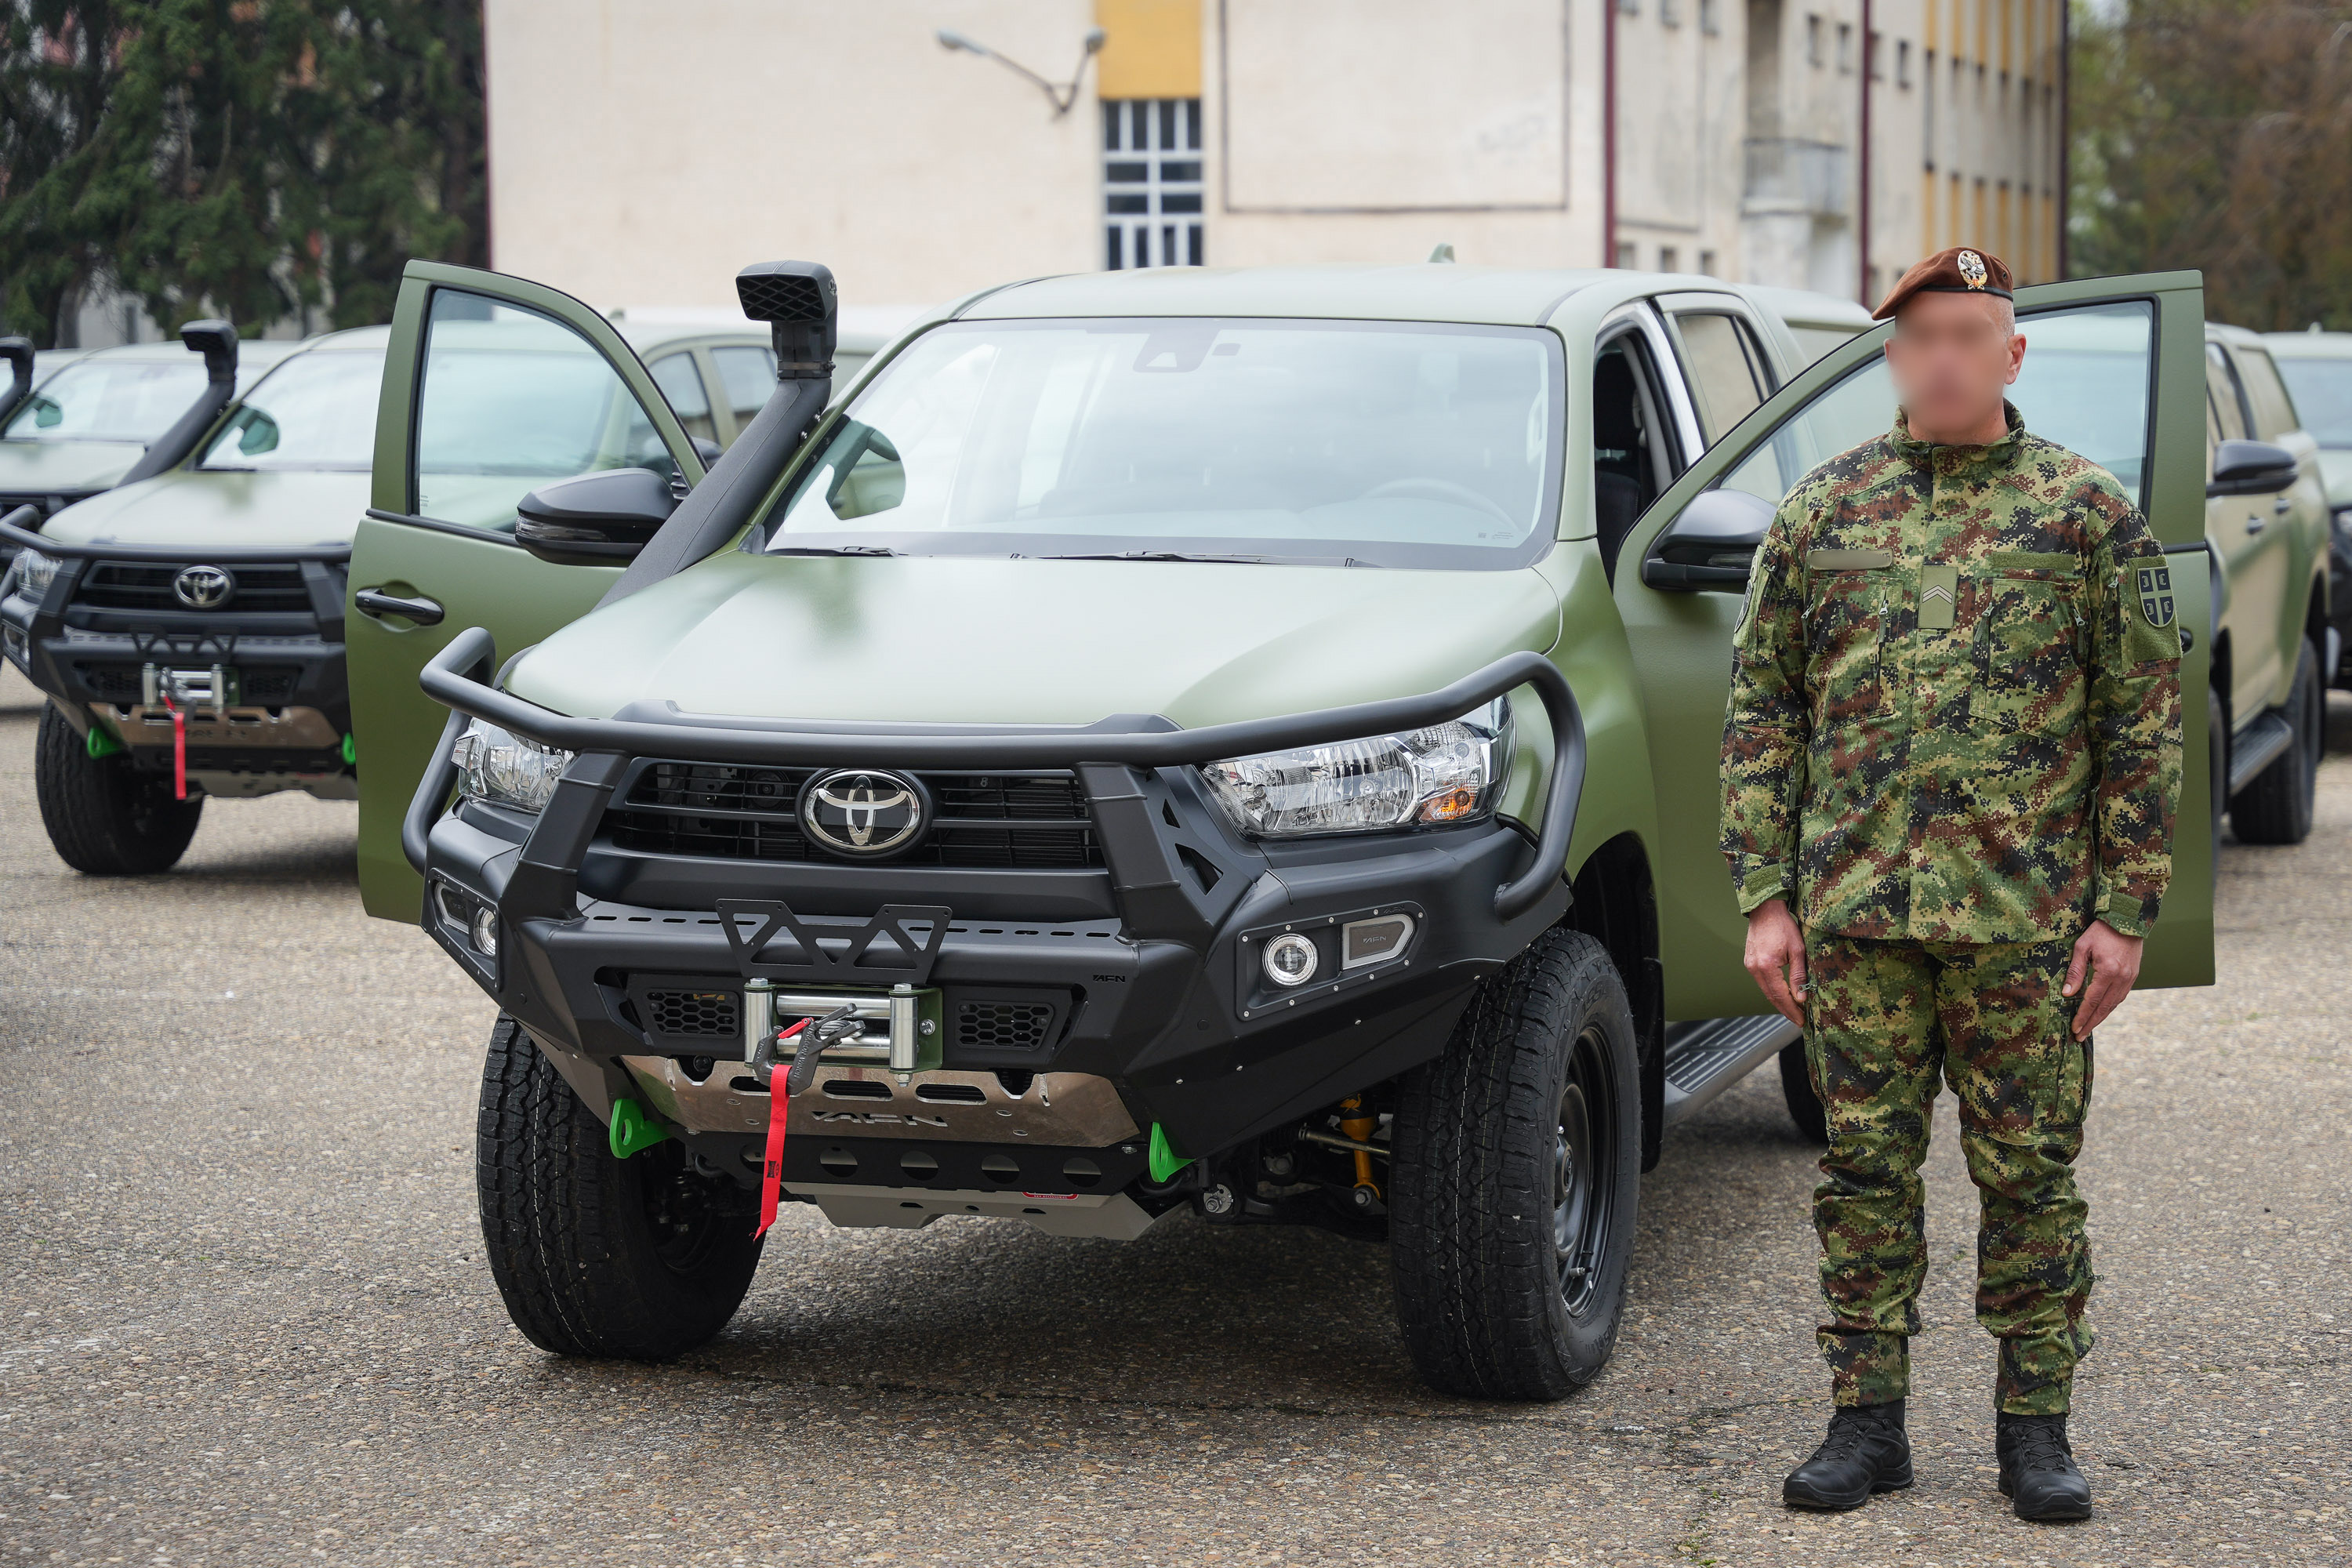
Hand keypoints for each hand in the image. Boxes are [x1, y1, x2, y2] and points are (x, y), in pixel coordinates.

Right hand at [1743, 899, 1807, 1028]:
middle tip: (1799, 1020)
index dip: (1791, 1010)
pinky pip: (1762, 982)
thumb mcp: (1798, 950)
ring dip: (1779, 1001)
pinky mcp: (1750, 962)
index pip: (1780, 995)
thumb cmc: (1783, 926)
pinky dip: (1773, 991)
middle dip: (1786, 1010)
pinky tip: (1783, 995)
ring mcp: (1750, 965)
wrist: (1765, 910)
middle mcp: (1754, 968)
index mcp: (1767, 965)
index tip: (1801, 1020)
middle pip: (1770, 996)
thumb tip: (1801, 998)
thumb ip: (1798, 975)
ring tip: (1794, 1010)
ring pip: (1765, 990)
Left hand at [2062, 919, 2142, 1038]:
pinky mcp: (2133, 976)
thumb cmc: (2101, 931)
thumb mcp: (2083, 947)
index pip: (2093, 1001)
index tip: (2075, 1029)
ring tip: (2089, 1027)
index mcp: (2109, 972)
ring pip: (2114, 1004)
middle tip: (2080, 1036)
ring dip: (2101, 1017)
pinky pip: (2120, 996)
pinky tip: (2101, 1012)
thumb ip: (2075, 971)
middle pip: (2105, 1007)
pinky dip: (2110, 1006)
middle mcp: (2122, 978)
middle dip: (2091, 1023)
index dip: (2083, 1016)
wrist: (2127, 920)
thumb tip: (2068, 994)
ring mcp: (2130, 978)